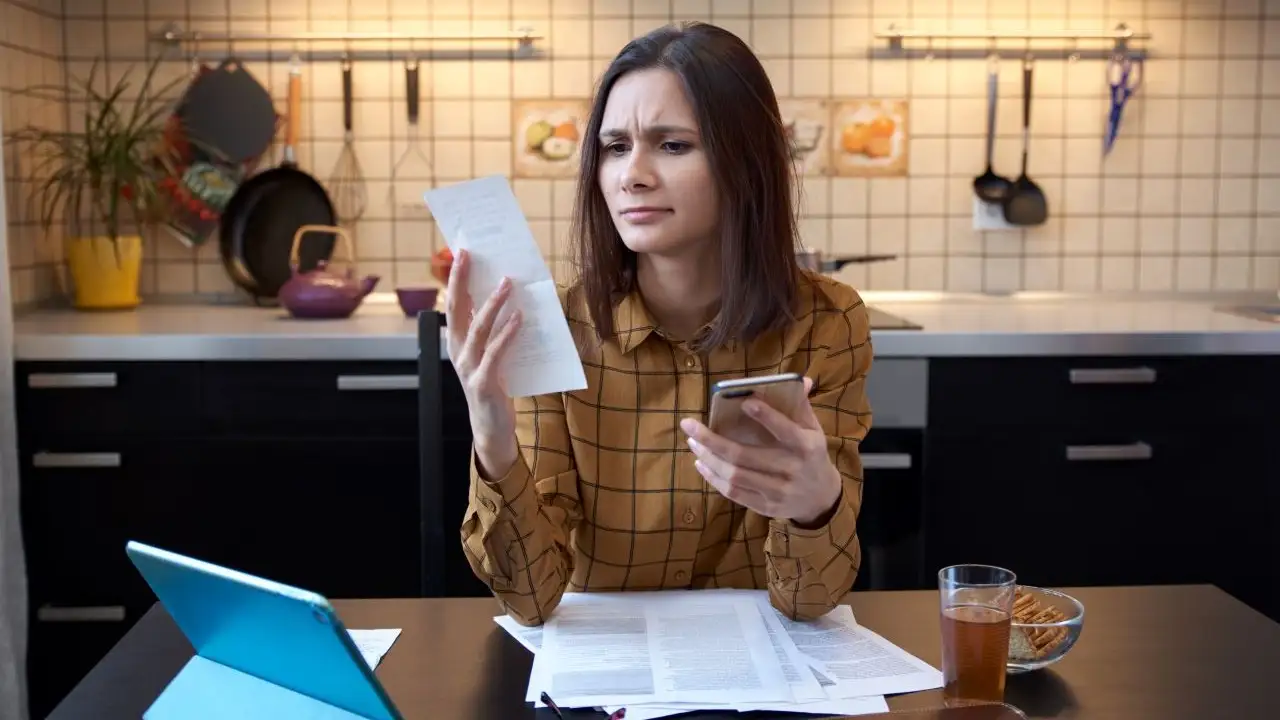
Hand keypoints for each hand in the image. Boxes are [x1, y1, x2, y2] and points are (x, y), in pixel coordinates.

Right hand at [445, 248, 521, 477]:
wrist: (490, 428)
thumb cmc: (492, 385)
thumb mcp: (487, 354)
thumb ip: (489, 330)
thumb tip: (502, 297)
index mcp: (456, 342)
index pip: (453, 304)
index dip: (456, 279)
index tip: (462, 253)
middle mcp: (457, 352)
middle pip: (457, 310)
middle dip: (462, 281)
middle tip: (470, 256)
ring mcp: (468, 367)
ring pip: (478, 328)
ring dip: (492, 303)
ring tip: (506, 282)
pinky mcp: (483, 382)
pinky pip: (496, 352)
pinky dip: (507, 333)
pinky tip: (519, 318)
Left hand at [680, 377, 841, 526]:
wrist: (821, 498)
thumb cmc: (812, 455)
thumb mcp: (813, 430)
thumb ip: (802, 406)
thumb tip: (801, 379)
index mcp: (806, 446)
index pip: (785, 430)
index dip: (766, 417)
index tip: (744, 403)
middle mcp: (791, 470)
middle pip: (744, 456)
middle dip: (712, 440)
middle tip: (689, 425)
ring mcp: (777, 491)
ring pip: (735, 475)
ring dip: (708, 458)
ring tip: (693, 442)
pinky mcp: (766, 506)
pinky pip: (734, 493)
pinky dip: (714, 478)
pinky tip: (701, 463)